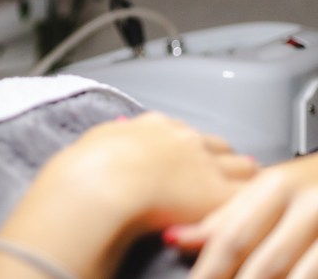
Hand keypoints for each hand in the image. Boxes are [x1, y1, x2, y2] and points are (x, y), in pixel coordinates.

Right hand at [38, 113, 257, 234]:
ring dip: (239, 173)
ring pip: (239, 164)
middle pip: (214, 142)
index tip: (186, 149)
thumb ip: (105, 141)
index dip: (188, 142)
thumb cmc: (89, 166)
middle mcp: (181, 138)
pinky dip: (244, 199)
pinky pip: (244, 194)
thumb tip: (96, 149)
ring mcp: (203, 163)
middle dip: (218, 153)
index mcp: (151, 124)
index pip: (181, 130)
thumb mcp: (94, 141)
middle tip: (217, 167)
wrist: (101, 182)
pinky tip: (240, 208)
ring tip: (239, 185)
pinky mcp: (217, 191)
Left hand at [164, 153, 317, 278]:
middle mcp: (308, 207)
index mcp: (276, 187)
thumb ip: (222, 216)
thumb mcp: (263, 191)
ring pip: (297, 276)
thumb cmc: (306, 185)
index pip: (233, 237)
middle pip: (264, 264)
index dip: (209, 270)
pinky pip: (317, 273)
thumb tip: (176, 238)